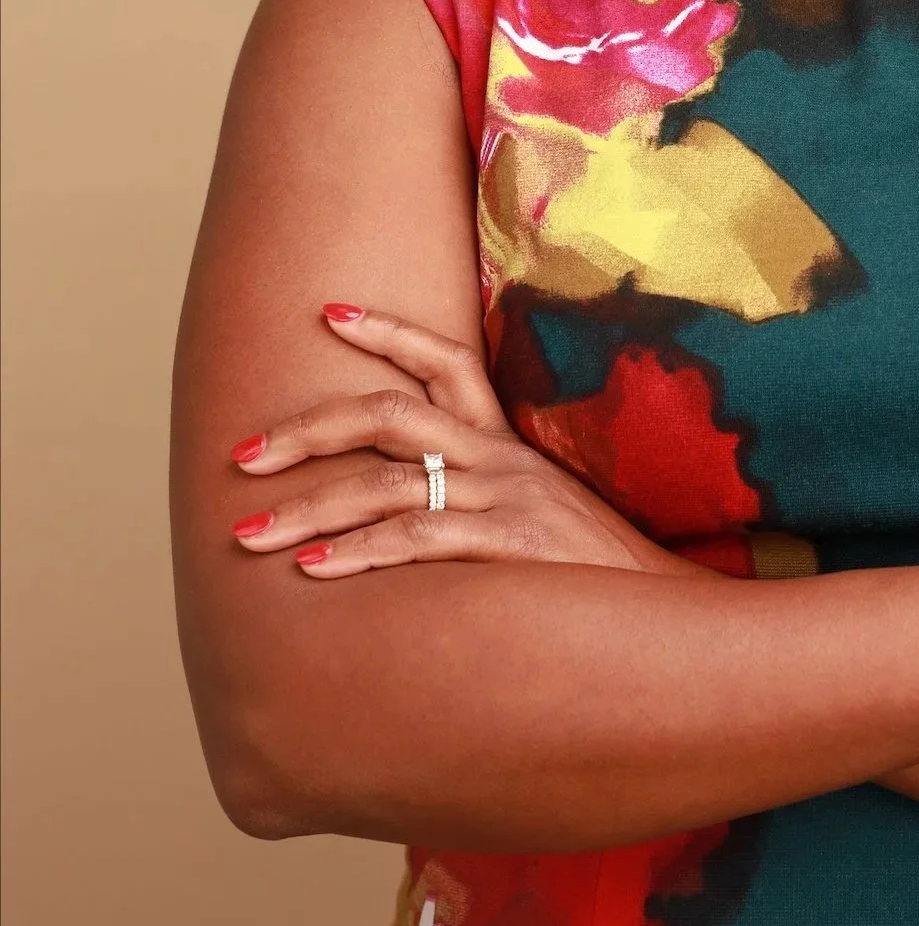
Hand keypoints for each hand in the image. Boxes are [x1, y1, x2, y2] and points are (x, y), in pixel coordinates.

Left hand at [227, 306, 684, 579]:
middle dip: (306, 431)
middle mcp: (501, 459)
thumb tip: (408, 517)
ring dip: (308, 508)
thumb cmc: (591, 578)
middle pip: (390, 415)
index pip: (446, 360)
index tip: (328, 310)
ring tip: (247, 532)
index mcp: (506, 444)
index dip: (388, 330)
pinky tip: (314, 570)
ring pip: (388, 483)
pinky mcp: (515, 544)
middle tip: (242, 454)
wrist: (668, 615)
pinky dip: (360, 552)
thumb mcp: (537, 519)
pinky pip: (421, 537)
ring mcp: (508, 498)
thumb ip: (477, 506)